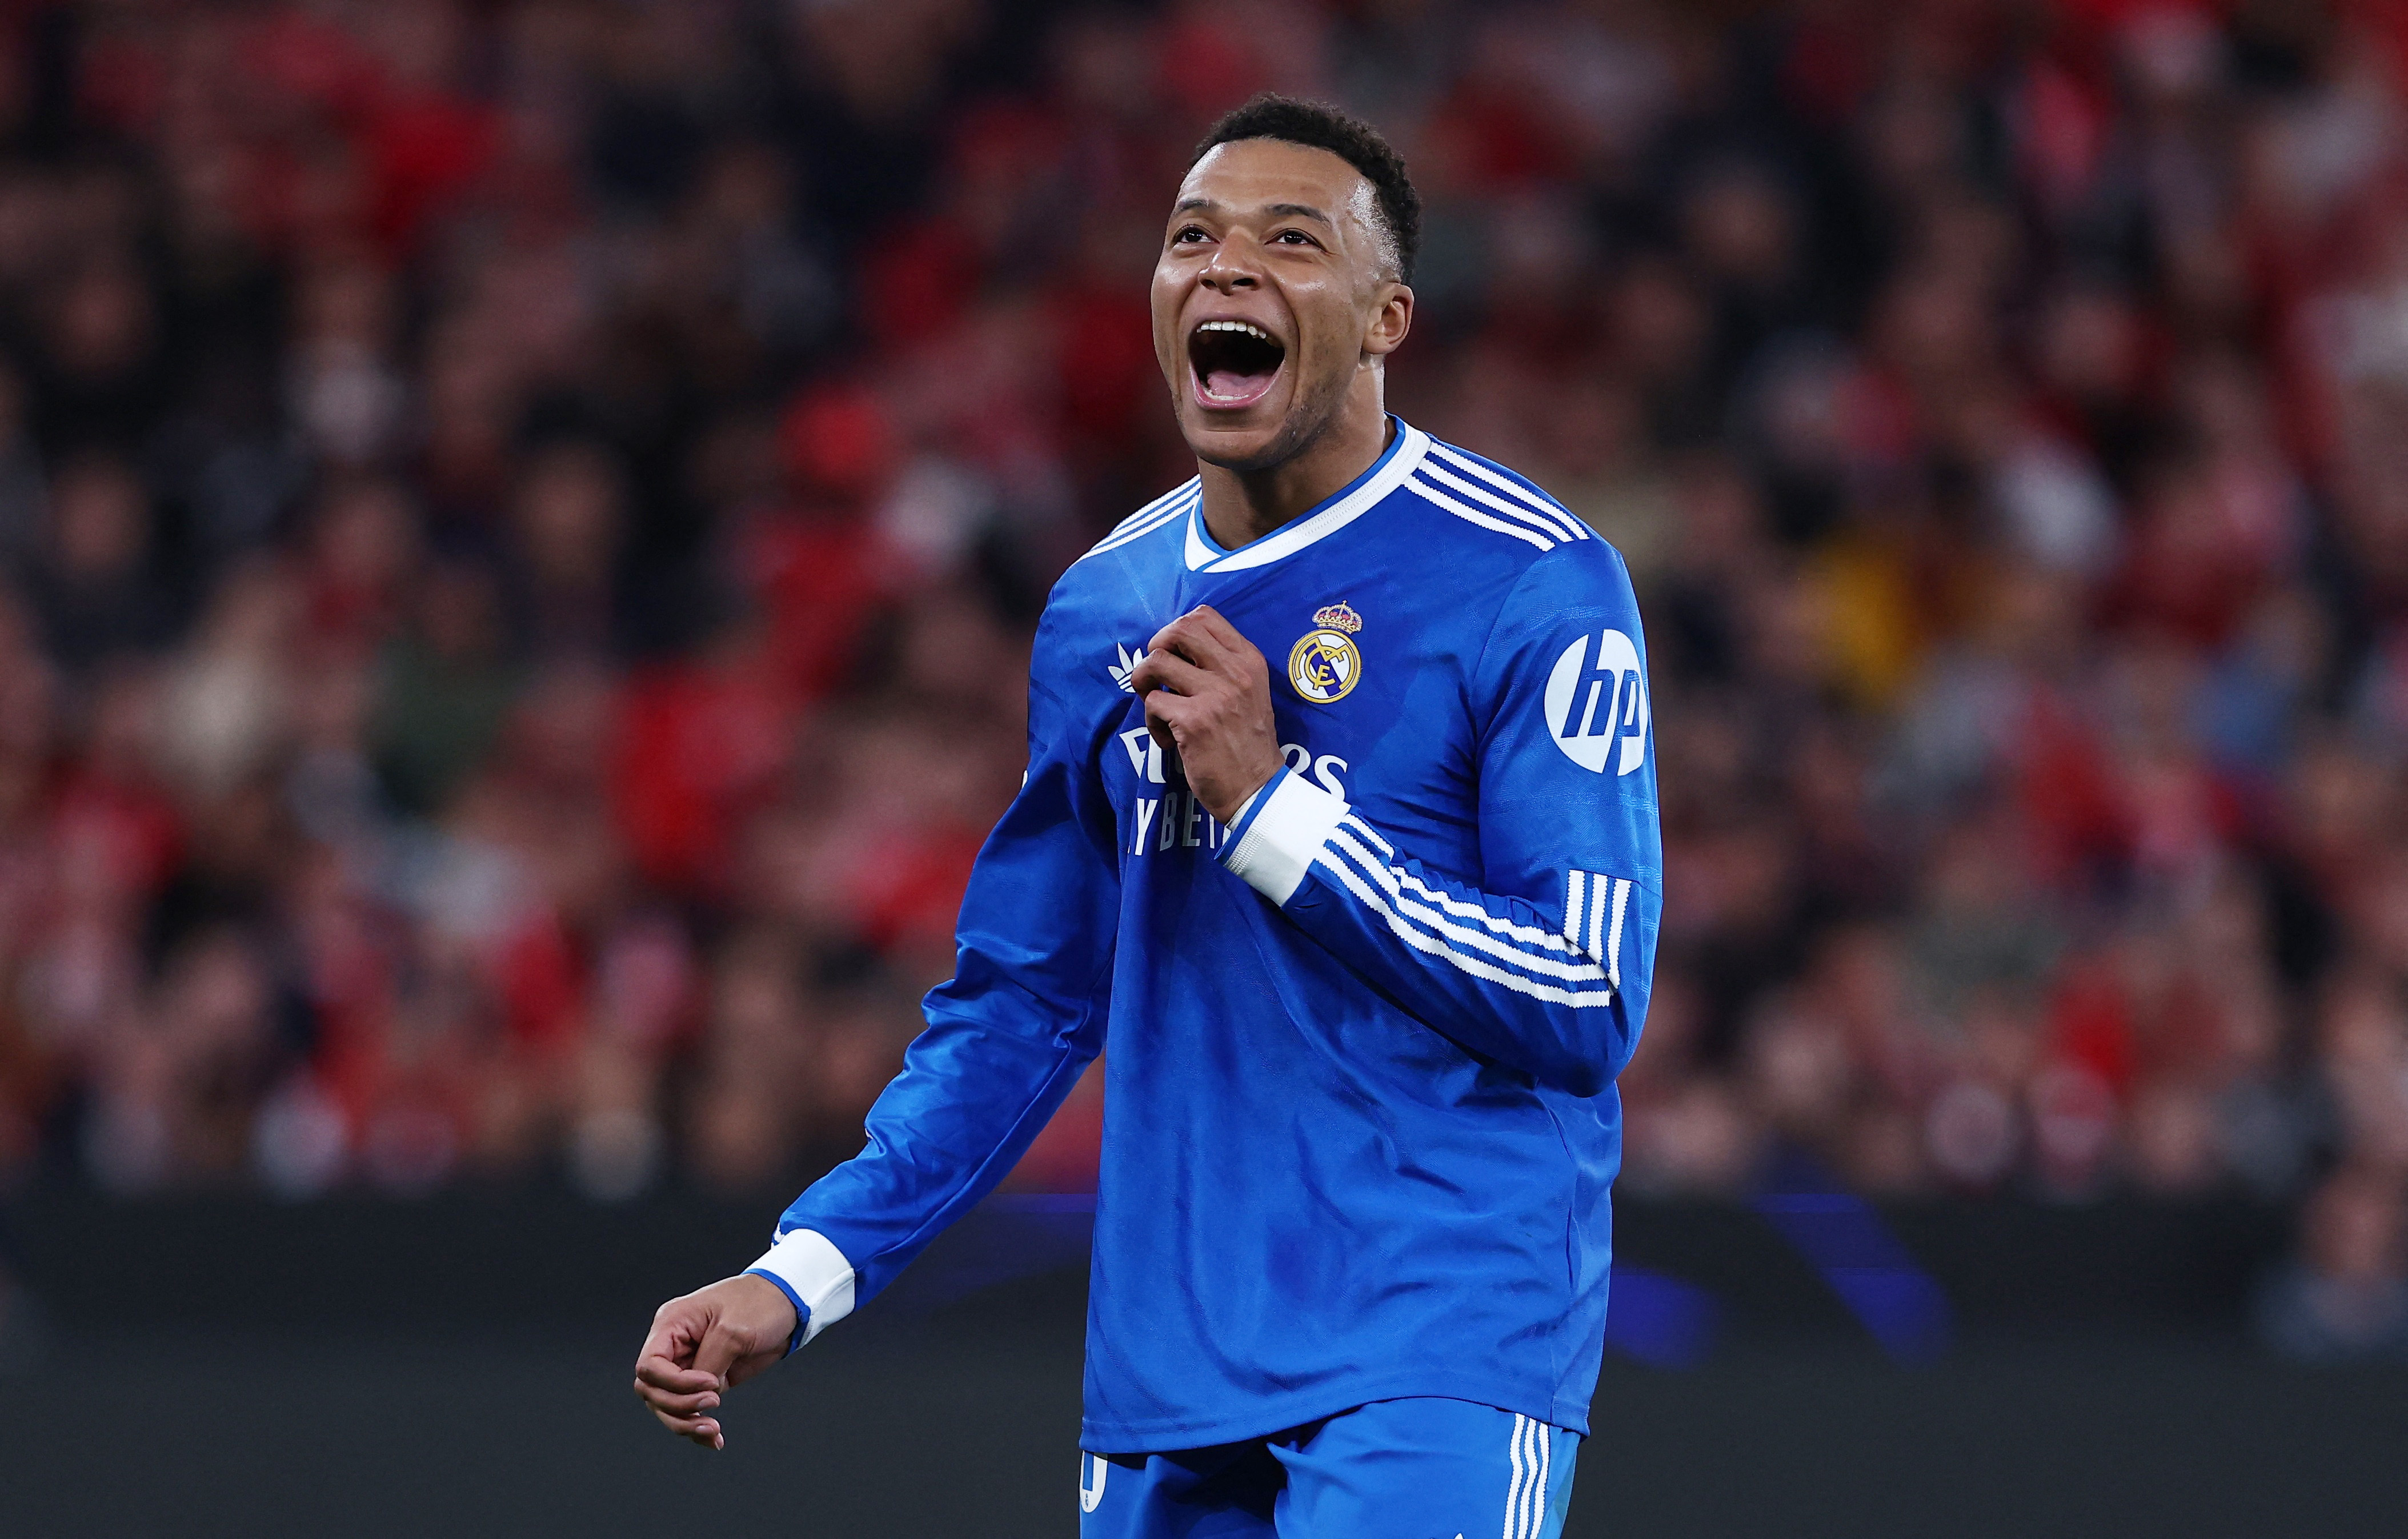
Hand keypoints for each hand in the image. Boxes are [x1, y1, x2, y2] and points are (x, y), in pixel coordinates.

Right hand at [632, 1273, 796, 1449]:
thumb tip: (697, 1391)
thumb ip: (710, 1361)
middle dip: (678, 1406)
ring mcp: (689, 1365)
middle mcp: (674, 1346)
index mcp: (672, 1324)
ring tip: (713, 1430)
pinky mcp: (707, 1380)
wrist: (787, 1304)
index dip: (673, 1382)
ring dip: (686, 1423)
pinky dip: (698, 1428)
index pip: (649, 1366)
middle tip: (714, 1403)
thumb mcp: (734, 1330)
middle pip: (652, 1391)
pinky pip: (690, 1410)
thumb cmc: (760, 1303)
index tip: (710, 1382)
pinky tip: (715, 1439)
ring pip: (667, 1406)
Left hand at [1129, 605, 1283, 824]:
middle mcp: (1235, 672)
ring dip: (1145, 684)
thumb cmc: (1247, 742)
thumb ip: (1222, 666)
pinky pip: (1152, 702)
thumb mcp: (1250, 693)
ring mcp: (1214, 695)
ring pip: (1156, 663)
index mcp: (1249, 660)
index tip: (1174, 655)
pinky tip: (1169, 740)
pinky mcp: (1193, 721)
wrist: (1256, 789)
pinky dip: (1152, 722)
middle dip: (1155, 649)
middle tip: (1157, 675)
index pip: (1205, 616)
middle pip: (1178, 629)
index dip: (1176, 630)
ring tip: (1158, 707)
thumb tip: (1175, 648)